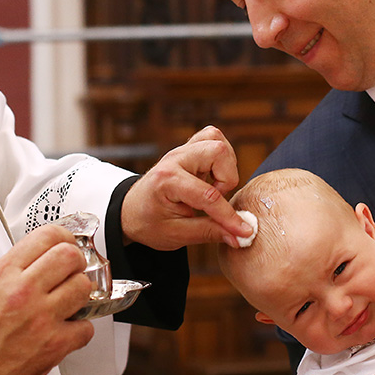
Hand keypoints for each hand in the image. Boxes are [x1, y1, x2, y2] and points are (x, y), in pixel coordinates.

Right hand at [0, 224, 94, 374]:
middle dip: (76, 262)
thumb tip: (35, 260)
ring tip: (70, 301)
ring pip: (83, 287)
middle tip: (73, 271)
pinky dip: (80, 330)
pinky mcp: (53, 345)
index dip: (64, 237)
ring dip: (80, 294)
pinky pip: (86, 328)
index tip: (68, 244)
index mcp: (4, 274)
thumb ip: (10, 270)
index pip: (47, 236)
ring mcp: (41, 318)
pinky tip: (67, 331)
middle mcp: (24, 291)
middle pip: (70, 256)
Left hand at [121, 126, 251, 248]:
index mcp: (166, 181)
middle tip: (216, 199)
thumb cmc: (149, 223)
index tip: (243, 231)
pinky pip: (212, 138)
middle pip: (217, 151)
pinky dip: (220, 156)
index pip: (207, 195)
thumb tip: (239, 237)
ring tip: (213, 187)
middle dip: (227, 179)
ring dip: (224, 166)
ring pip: (217, 140)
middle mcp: (175, 159)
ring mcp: (181, 150)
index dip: (229, 216)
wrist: (131, 211)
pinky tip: (213, 176)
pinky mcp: (188, 149)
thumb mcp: (176, 235)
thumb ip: (209, 232)